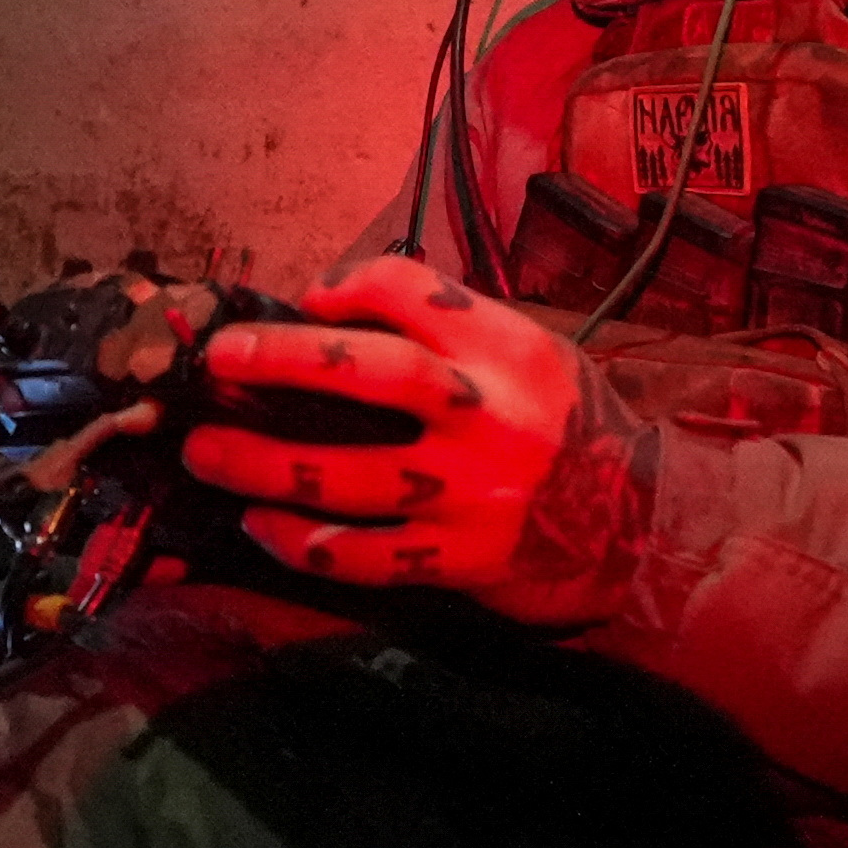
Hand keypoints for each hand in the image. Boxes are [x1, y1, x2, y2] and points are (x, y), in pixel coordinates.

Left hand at [179, 256, 653, 628]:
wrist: (642, 528)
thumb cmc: (569, 429)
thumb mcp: (532, 356)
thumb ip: (451, 331)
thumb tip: (328, 314)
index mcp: (508, 350)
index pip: (414, 291)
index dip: (345, 287)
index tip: (300, 301)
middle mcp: (491, 416)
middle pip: (374, 374)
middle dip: (284, 361)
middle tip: (220, 359)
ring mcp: (473, 495)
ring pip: (349, 477)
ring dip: (264, 465)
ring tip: (205, 453)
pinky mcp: (461, 560)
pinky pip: (366, 556)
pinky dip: (305, 544)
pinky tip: (262, 529)